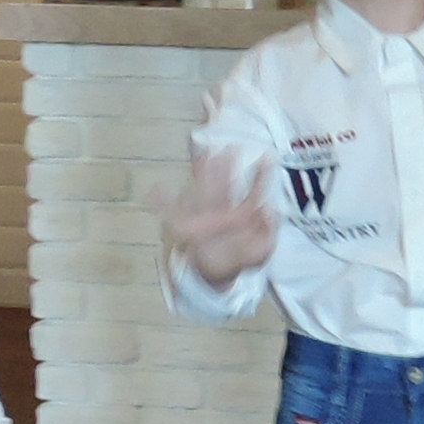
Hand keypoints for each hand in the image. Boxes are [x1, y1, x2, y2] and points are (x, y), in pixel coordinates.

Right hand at [163, 148, 276, 284]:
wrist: (218, 275)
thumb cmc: (240, 259)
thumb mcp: (261, 251)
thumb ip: (268, 232)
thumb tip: (268, 209)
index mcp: (241, 215)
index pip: (252, 193)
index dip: (260, 177)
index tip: (266, 159)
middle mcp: (222, 210)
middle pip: (225, 186)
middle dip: (227, 168)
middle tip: (231, 148)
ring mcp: (203, 217)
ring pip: (203, 192)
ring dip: (203, 174)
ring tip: (204, 155)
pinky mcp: (187, 229)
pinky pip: (172, 214)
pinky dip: (162, 203)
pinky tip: (155, 190)